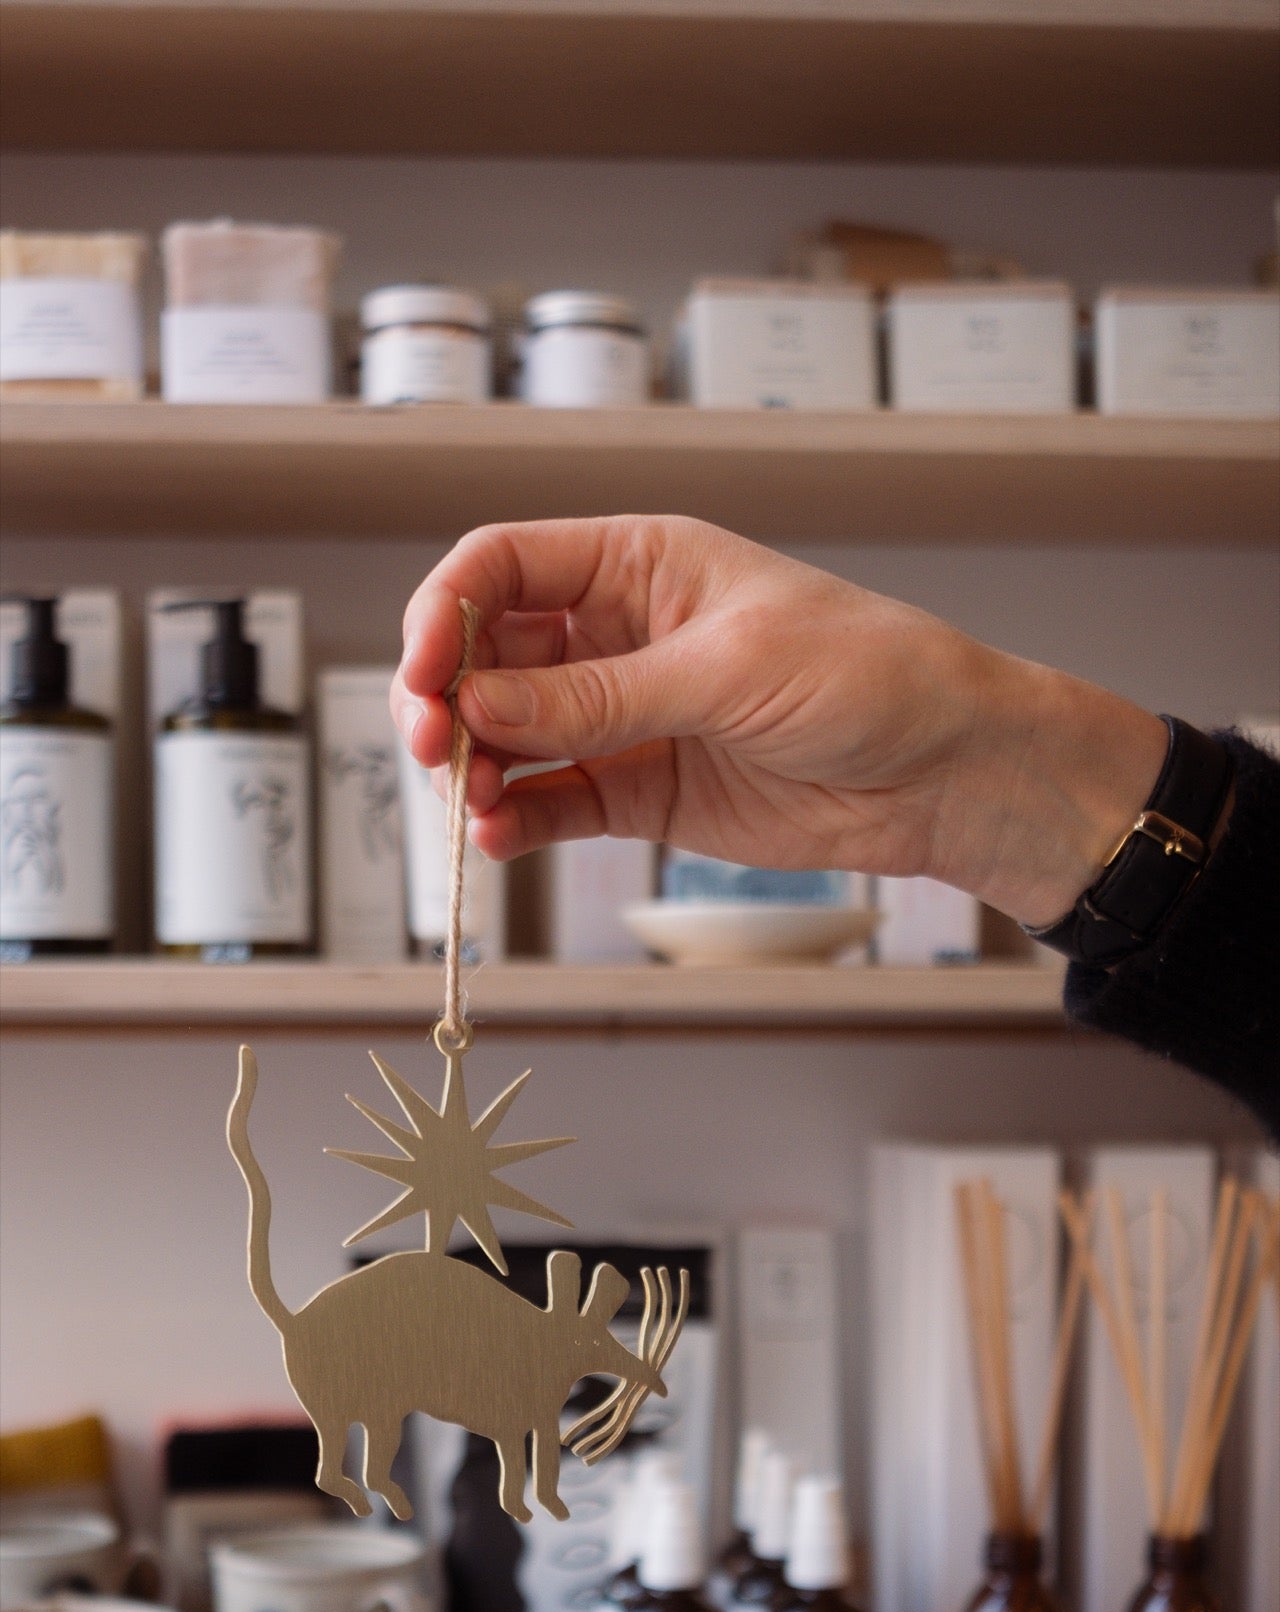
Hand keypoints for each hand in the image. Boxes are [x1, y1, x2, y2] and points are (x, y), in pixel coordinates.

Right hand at [394, 515, 1166, 928]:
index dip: (444, 613)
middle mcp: (617, 634)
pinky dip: (518, 822)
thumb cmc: (868, 677)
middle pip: (489, 654)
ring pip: (511, 736)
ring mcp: (624, 716)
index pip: (504, 565)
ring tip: (472, 805)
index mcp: (638, 563)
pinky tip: (500, 839)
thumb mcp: (728, 669)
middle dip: (447, 699)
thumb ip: (599, 696)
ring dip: (476, 769)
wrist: (946, 773)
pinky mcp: (640, 791)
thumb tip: (481, 708)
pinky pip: (553, 802)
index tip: (422, 677)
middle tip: (433, 749)